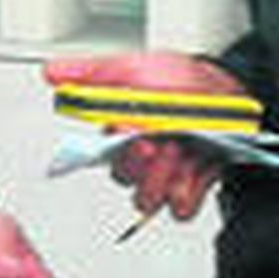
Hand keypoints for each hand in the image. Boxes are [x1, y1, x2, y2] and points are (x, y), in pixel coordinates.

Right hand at [43, 50, 245, 222]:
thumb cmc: (180, 80)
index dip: (113, 147)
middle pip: (125, 180)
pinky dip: (189, 189)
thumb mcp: (132, 68)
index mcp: (118, 133)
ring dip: (165, 176)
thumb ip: (90, 74)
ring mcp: (163, 176)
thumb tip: (50, 73)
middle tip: (161, 139)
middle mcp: (138, 159)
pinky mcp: (189, 189)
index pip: (98, 156)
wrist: (228, 92)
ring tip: (182, 150)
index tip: (127, 130)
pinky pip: (180, 209)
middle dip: (143, 161)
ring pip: (148, 201)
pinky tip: (196, 165)